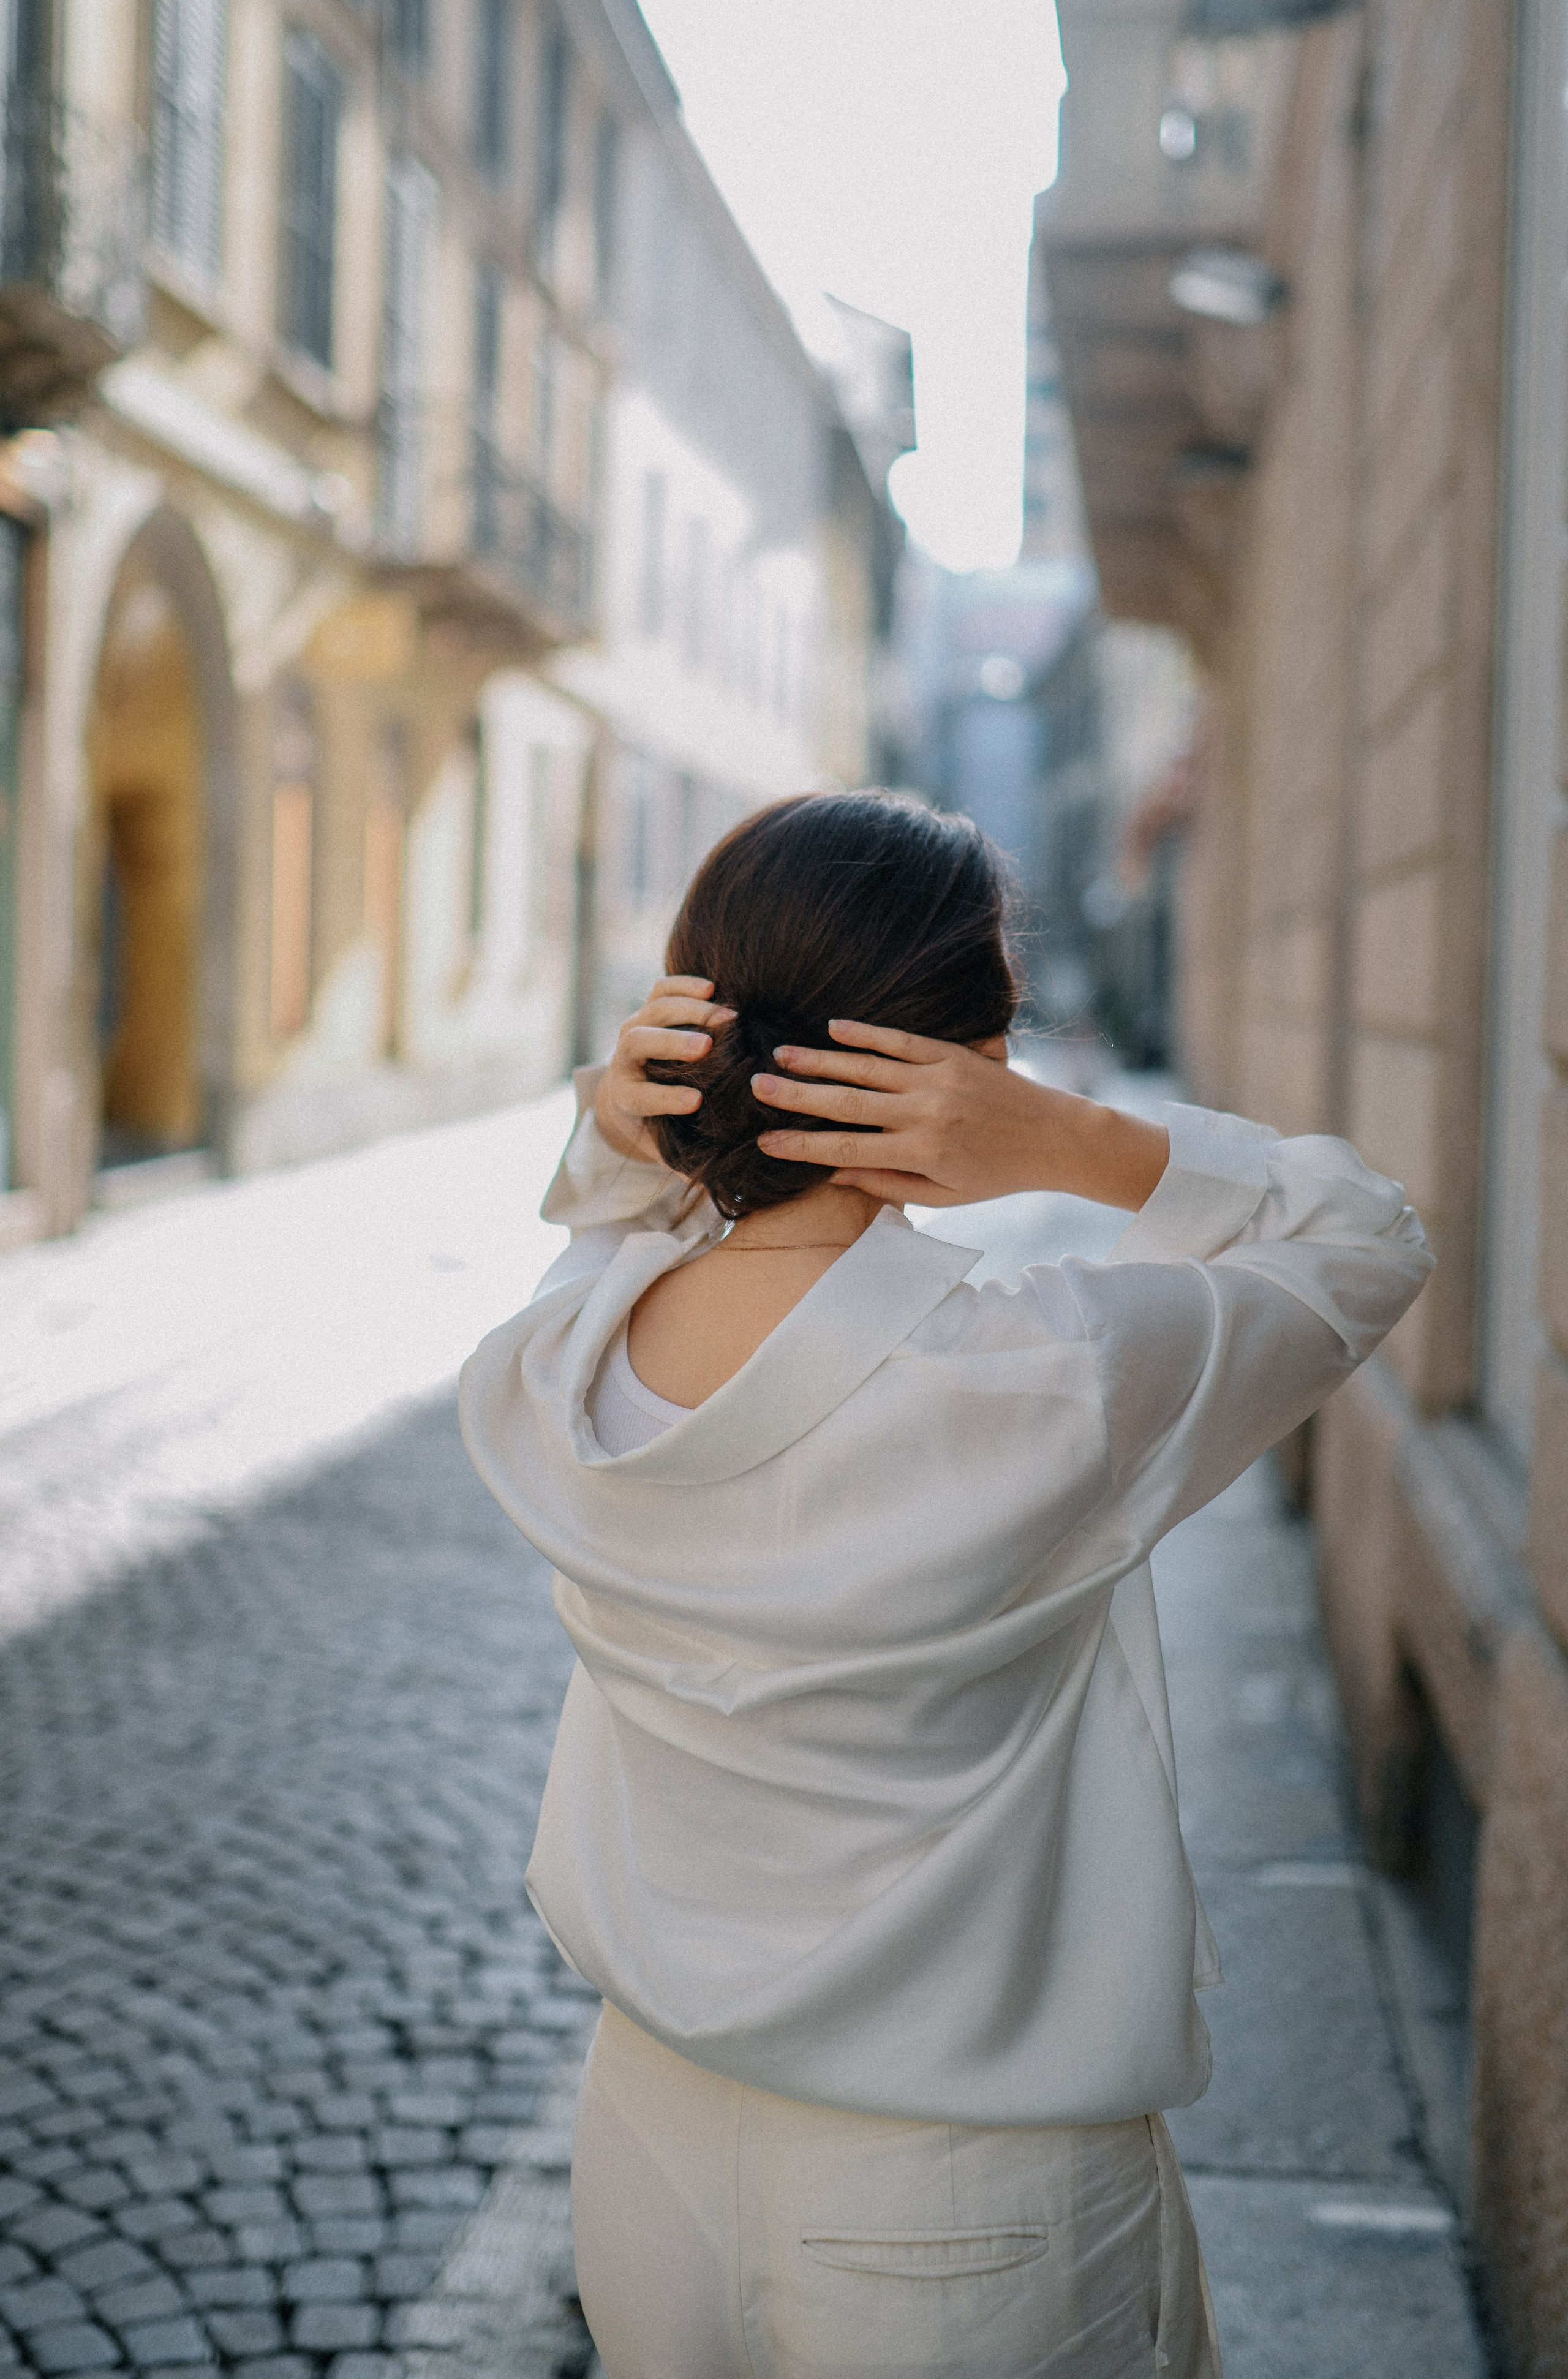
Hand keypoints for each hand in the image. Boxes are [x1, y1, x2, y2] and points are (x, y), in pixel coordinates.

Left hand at [594, 977, 734, 1162]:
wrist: (631, 1089)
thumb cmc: (658, 1125)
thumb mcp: (667, 1147)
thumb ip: (690, 1163)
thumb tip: (727, 1190)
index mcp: (627, 1099)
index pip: (641, 1097)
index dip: (665, 1099)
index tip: (695, 1101)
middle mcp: (625, 1061)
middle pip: (639, 1043)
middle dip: (671, 1044)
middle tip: (706, 1047)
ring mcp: (634, 1029)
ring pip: (652, 1010)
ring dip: (688, 1010)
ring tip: (726, 1016)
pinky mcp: (647, 1009)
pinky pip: (660, 990)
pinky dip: (683, 985)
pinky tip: (713, 988)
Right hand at [751, 1021, 1169, 1210]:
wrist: (1055, 1137)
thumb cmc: (997, 1175)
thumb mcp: (944, 1196)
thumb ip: (889, 1183)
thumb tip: (835, 1173)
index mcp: (921, 1154)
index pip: (847, 1150)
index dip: (802, 1147)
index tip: (765, 1142)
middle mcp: (925, 1114)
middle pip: (847, 1103)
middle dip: (797, 1096)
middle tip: (755, 1086)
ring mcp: (938, 1079)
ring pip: (867, 1067)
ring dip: (820, 1060)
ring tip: (780, 1053)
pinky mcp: (952, 1055)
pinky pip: (901, 1041)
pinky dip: (866, 1034)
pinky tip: (834, 1029)